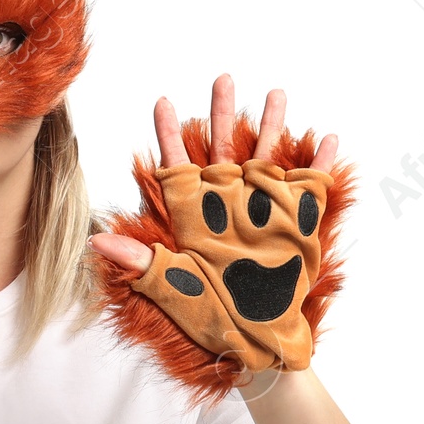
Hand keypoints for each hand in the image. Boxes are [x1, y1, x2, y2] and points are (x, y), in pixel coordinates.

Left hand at [90, 81, 337, 380]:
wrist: (256, 345)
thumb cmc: (212, 320)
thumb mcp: (174, 290)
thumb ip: (140, 263)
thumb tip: (95, 242)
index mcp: (198, 218)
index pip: (178, 168)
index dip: (171, 136)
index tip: (163, 102)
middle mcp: (229, 207)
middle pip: (223, 149)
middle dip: (221, 114)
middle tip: (220, 79)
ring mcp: (264, 212)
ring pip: (267, 157)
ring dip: (271, 125)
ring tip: (274, 93)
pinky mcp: (297, 225)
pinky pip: (312, 187)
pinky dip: (321, 162)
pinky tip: (328, 138)